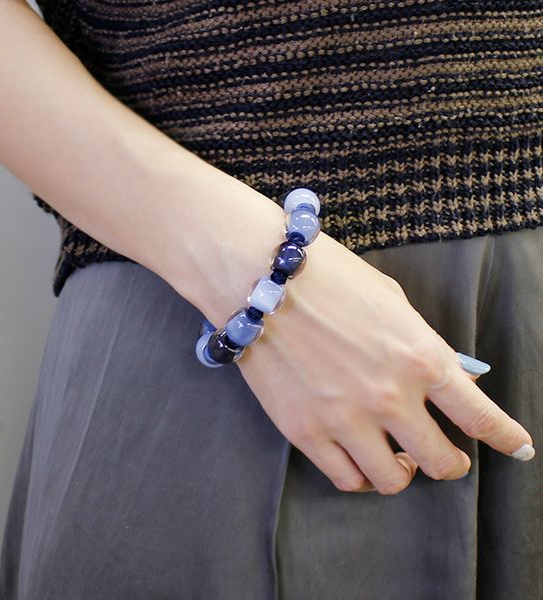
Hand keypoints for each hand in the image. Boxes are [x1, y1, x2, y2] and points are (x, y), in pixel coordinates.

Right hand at [236, 232, 534, 494]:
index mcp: (420, 356)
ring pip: (393, 481)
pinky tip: (357, 457)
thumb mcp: (391, 301)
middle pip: (443, 461)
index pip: (479, 415)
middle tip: (444, 456)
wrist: (258, 277)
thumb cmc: (327, 276)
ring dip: (402, 473)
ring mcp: (345, 419)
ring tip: (395, 459)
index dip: (505, 437)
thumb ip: (422, 346)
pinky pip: (345, 478)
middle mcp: (390, 396)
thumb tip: (445, 381)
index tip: (517, 448)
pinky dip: (359, 474)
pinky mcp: (304, 431)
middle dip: (452, 463)